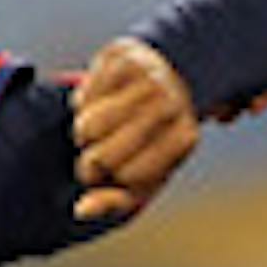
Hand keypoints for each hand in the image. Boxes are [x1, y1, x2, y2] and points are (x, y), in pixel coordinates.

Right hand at [71, 36, 202, 221]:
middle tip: (100, 151)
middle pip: (102, 156)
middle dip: (92, 160)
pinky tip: (100, 100)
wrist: (165, 79)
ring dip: (84, 133)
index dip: (111, 179)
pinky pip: (81, 96)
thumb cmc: (152, 139)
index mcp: (184, 139)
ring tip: (99, 128)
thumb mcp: (144, 177)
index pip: (127, 176)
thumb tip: (82, 210)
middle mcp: (170, 104)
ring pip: (87, 126)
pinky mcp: (122, 55)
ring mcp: (148, 76)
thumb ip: (116, 201)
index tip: (114, 171)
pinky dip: (83, 102)